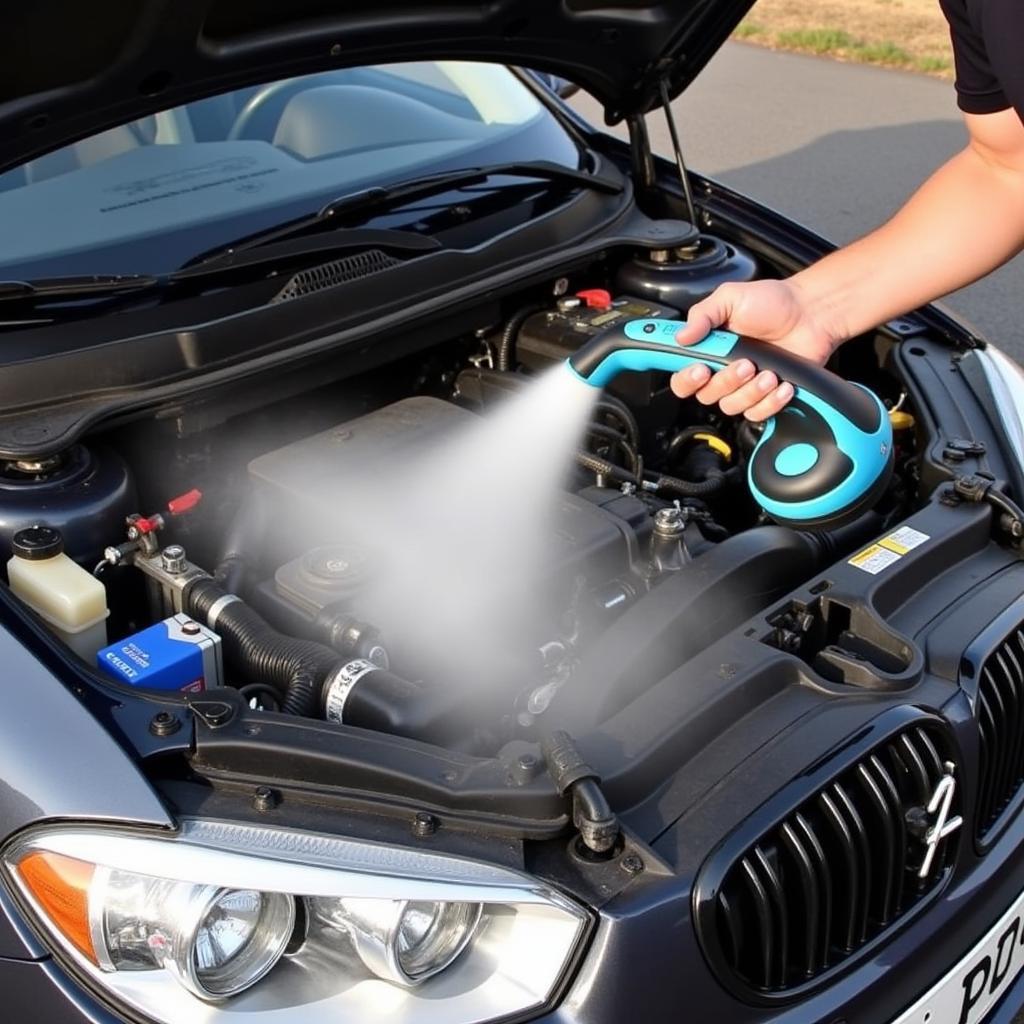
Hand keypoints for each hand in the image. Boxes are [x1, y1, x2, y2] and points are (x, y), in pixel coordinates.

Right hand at [670, 279, 839, 420]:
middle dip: (725, 382)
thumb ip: (702, 315)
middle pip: (705, 395)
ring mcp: (743, 386)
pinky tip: (781, 383)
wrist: (812, 314)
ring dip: (750, 391)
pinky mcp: (764, 397)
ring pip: (731, 406)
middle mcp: (722, 370)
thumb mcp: (731, 297)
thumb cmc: (774, 303)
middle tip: (744, 363)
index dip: (684, 378)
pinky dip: (770, 402)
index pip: (681, 375)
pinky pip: (757, 413)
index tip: (698, 369)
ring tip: (768, 371)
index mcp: (708, 349)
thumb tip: (681, 336)